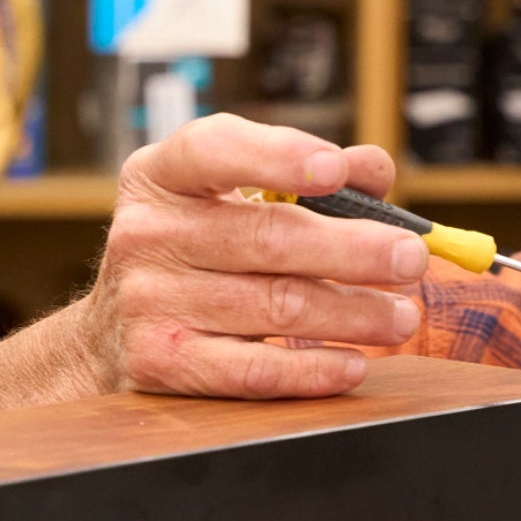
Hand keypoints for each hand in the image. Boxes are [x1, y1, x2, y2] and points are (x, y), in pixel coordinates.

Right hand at [73, 113, 431, 398]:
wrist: (109, 337)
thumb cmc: (188, 257)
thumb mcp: (223, 200)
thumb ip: (298, 176)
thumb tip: (373, 169)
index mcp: (161, 176)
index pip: (216, 150)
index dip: (279, 157)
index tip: (336, 169)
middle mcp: (146, 234)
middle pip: (268, 237)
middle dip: (353, 250)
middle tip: (410, 260)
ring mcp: (149, 301)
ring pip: (274, 305)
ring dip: (352, 314)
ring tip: (400, 317)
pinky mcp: (162, 362)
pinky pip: (251, 369)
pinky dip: (311, 370)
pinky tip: (352, 364)